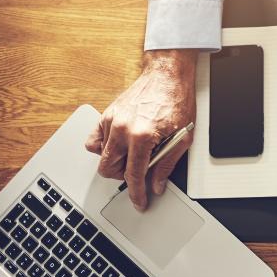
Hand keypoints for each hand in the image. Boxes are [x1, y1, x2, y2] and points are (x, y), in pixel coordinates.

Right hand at [85, 49, 197, 209]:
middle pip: (108, 169)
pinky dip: (103, 147)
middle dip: (122, 177)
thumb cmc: (177, 99)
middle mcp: (123, 129)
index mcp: (143, 136)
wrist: (168, 74)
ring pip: (100, 156)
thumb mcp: (183, 136)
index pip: (133, 175)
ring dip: (115, 162)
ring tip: (132, 155)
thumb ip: (167, 163)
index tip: (139, 201)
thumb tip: (157, 184)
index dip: (136, 193)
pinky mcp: (107, 114)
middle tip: (137, 172)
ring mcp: (112, 121)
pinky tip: (119, 145)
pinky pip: (94, 140)